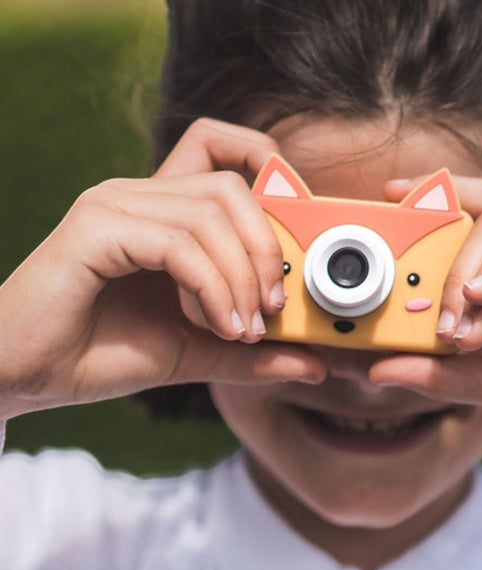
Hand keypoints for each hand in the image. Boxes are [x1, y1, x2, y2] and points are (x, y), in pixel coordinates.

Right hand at [0, 118, 325, 419]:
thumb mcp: (201, 351)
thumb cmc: (107, 354)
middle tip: (273, 307)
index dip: (272, 170)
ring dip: (241, 278)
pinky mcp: (95, 229)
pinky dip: (211, 287)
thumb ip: (256, 353)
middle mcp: (139, 194)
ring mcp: (114, 204)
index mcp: (164, 210)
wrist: (30, 376)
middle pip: (232, 184)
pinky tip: (215, 326)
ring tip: (241, 330)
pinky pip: (179, 243)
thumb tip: (319, 364)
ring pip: (212, 213)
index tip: (302, 232)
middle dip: (269, 248)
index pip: (224, 149)